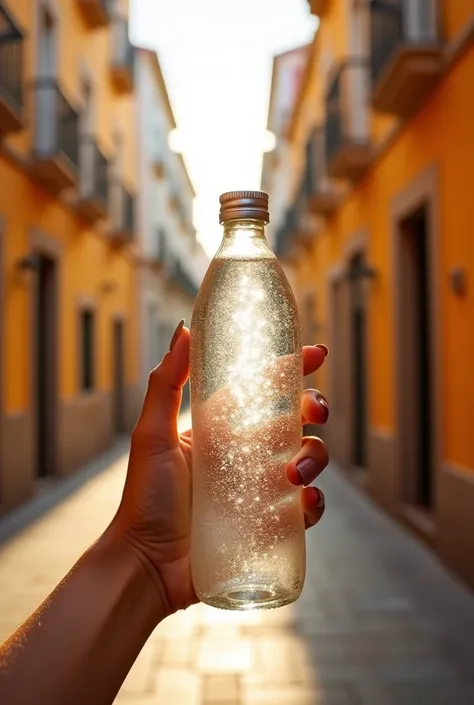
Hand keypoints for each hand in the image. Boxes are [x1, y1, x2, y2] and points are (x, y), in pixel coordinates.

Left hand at [112, 323, 329, 615]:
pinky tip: (305, 500)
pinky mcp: (270, 523)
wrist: (148, 564)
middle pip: (296, 421)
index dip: (293, 368)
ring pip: (308, 459)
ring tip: (294, 473)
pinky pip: (307, 507)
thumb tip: (184, 330)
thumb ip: (165, 383)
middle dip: (314, 409)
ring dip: (315, 457)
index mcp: (223, 427)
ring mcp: (261, 488)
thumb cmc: (145, 498)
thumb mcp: (152, 434)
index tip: (315, 354)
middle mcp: (247, 453)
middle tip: (314, 412)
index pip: (265, 389)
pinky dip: (315, 502)